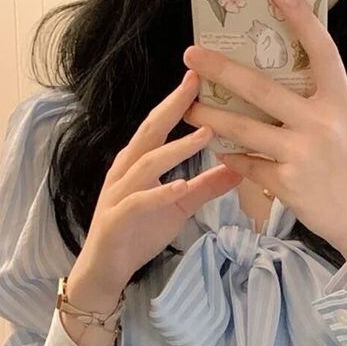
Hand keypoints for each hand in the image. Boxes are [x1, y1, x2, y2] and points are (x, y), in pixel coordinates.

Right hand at [72, 70, 241, 300]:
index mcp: (139, 162)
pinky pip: (140, 202)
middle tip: (196, 83)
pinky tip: (180, 185)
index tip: (200, 77)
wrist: (107, 268)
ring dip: (176, 148)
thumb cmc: (139, 231)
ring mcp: (120, 193)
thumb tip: (239, 169)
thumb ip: (206, 187)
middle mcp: (126, 170)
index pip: (159, 125)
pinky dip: (160, 193)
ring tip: (205, 134)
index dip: (177, 101)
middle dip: (172, 106)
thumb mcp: (179, 205)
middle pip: (149, 132)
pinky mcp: (118, 218)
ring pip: (147, 163)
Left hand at [181, 0, 346, 278]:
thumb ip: (318, 103)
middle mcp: (321, 123)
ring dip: (210, 117)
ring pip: (243, 128)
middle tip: (192, 56)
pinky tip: (219, 151)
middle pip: (262, 88)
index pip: (322, 52)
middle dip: (221, 70)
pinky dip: (233, 158)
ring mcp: (302, 154)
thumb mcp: (346, 126)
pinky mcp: (286, 184)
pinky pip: (248, 165)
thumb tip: (278, 81)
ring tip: (188, 108)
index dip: (301, 19)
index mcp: (340, 103)